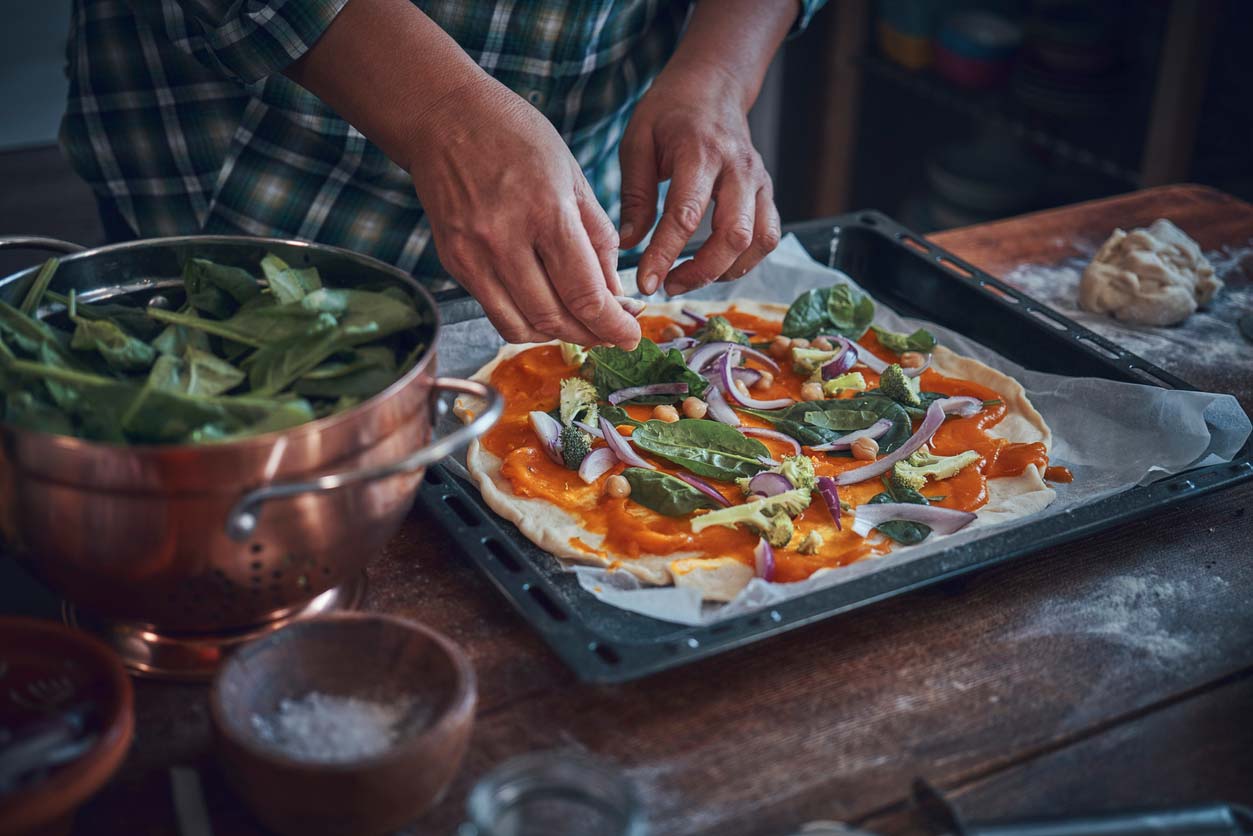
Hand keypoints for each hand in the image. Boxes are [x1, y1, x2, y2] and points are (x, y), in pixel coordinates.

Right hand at [409, 77, 640, 347]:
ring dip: (557, 335)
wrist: (443, 117)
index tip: (631, 335)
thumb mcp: (572, 175)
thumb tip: (614, 291)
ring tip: (579, 325)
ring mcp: (474, 255)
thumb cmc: (515, 136)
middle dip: (591, 334)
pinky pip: (495, 311)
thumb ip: (598, 236)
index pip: (585, 293)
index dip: (613, 325)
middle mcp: (506, 239)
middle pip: (555, 318)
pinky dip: (525, 321)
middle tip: (611, 332)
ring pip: (522, 326)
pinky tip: (544, 308)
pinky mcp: (454, 262)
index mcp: (546, 211)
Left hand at [618, 65, 781, 296]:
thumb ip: (635, 195)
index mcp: (700, 152)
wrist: (713, 85)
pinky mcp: (766, 192)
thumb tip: (629, 244)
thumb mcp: (638, 142)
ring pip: (758, 241)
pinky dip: (745, 261)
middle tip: (668, 285)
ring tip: (689, 279)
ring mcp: (758, 181)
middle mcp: (737, 168)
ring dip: (725, 271)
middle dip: (700, 271)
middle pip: (733, 235)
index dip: (665, 254)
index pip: (686, 214)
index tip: (645, 282)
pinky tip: (715, 267)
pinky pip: (767, 236)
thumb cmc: (669, 112)